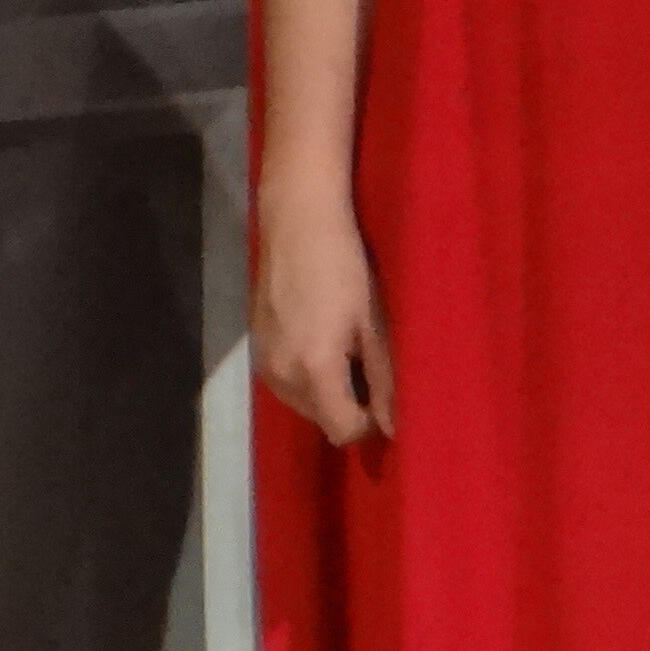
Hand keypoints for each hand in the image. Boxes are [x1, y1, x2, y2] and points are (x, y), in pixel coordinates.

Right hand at [251, 183, 393, 445]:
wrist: (297, 220)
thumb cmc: (345, 267)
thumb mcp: (374, 324)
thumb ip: (384, 382)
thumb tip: (395, 427)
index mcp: (314, 370)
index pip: (343, 430)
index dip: (369, 424)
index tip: (385, 397)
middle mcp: (281, 374)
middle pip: (321, 420)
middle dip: (347, 407)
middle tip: (367, 368)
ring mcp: (263, 360)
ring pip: (302, 403)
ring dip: (325, 393)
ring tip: (343, 352)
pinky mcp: (254, 345)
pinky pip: (285, 381)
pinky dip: (305, 376)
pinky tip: (318, 340)